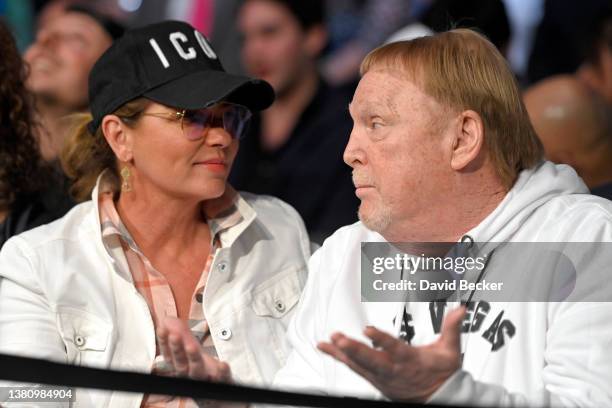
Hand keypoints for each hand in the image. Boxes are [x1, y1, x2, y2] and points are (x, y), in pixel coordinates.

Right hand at [157, 317, 231, 382]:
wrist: (219, 393)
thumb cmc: (201, 369)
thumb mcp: (190, 349)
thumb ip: (180, 333)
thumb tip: (166, 320)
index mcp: (181, 366)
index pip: (169, 355)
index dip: (164, 343)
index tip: (162, 329)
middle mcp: (190, 376)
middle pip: (181, 364)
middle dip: (177, 350)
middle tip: (174, 336)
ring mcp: (205, 381)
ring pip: (197, 372)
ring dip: (194, 359)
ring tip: (192, 346)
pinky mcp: (222, 383)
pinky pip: (222, 379)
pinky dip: (222, 373)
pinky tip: (223, 364)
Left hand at [317, 306, 464, 401]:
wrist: (440, 398)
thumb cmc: (442, 374)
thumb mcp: (450, 350)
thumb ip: (452, 328)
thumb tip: (460, 310)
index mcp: (410, 360)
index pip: (394, 349)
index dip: (380, 340)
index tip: (368, 330)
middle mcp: (393, 370)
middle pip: (370, 360)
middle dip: (353, 349)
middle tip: (338, 338)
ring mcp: (382, 377)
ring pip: (359, 365)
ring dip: (342, 353)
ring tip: (327, 342)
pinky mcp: (376, 380)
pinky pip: (355, 369)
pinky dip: (341, 359)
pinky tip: (329, 349)